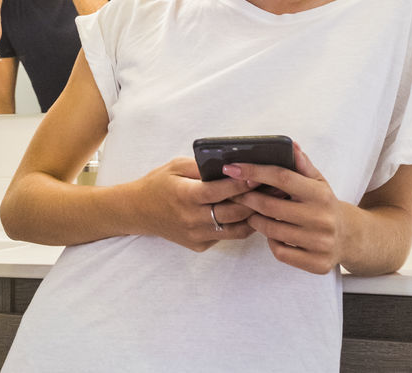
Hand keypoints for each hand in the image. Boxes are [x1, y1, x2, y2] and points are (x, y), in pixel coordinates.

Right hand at [127, 157, 257, 251]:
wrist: (138, 211)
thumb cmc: (158, 184)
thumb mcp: (176, 166)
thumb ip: (202, 167)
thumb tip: (231, 166)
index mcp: (185, 195)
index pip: (219, 191)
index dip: (240, 184)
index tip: (258, 176)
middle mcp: (191, 218)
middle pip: (233, 212)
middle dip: (255, 200)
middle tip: (273, 189)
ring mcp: (196, 235)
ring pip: (236, 229)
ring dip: (253, 216)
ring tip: (267, 203)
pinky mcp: (199, 245)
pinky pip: (226, 236)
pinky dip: (239, 225)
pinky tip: (248, 213)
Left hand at [228, 143, 345, 273]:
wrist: (349, 237)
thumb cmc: (324, 204)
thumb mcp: (318, 182)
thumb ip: (302, 164)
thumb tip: (291, 145)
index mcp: (320, 194)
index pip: (282, 177)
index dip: (254, 171)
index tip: (231, 168)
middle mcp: (322, 218)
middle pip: (270, 207)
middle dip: (247, 198)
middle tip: (235, 193)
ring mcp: (320, 243)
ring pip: (272, 231)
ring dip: (255, 220)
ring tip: (251, 212)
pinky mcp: (316, 263)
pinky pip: (280, 251)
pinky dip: (270, 241)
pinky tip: (271, 233)